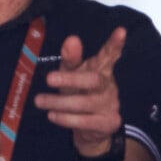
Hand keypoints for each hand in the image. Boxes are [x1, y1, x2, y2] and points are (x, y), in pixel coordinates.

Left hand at [35, 27, 125, 156]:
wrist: (91, 129)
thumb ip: (71, 60)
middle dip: (70, 79)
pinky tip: (52, 116)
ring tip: (39, 100)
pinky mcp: (108, 123)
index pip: (110, 55)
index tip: (120, 31)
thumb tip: (71, 40)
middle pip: (93, 80)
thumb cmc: (80, 95)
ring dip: (59, 102)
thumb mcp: (72, 75)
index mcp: (102, 69)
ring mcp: (110, 105)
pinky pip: (85, 121)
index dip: (114, 45)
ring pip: (84, 103)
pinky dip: (66, 119)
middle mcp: (108, 86)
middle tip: (48, 78)